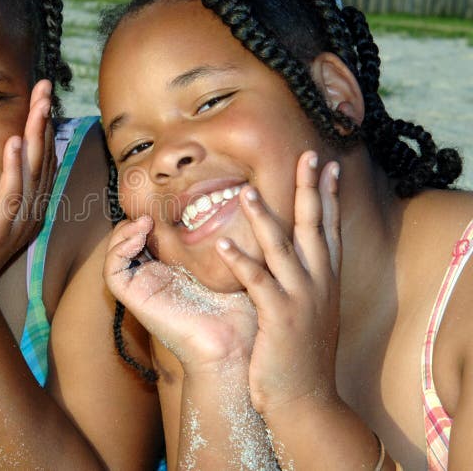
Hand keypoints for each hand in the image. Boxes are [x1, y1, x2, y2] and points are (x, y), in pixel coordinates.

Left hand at [0, 79, 55, 306]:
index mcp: (25, 204)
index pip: (39, 157)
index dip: (42, 124)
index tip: (40, 94)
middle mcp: (29, 211)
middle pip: (43, 158)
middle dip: (44, 120)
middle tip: (46, 86)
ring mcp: (18, 221)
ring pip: (33, 171)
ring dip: (36, 135)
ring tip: (39, 104)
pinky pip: (12, 194)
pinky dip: (14, 167)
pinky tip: (14, 141)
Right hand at [103, 216, 257, 372]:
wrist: (234, 346)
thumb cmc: (242, 310)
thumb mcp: (234, 265)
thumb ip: (226, 240)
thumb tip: (235, 204)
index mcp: (175, 270)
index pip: (152, 236)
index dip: (154, 217)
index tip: (171, 203)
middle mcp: (155, 278)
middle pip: (129, 242)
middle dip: (136, 221)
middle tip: (154, 208)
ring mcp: (143, 289)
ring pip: (115, 254)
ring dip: (124, 232)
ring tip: (145, 221)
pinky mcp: (135, 299)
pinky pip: (113, 272)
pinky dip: (119, 249)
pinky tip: (140, 235)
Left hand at [215, 151, 341, 416]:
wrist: (305, 399)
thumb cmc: (300, 355)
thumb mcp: (310, 311)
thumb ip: (304, 280)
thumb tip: (297, 256)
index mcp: (325, 280)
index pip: (328, 228)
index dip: (327, 195)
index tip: (327, 164)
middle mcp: (319, 283)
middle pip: (315, 227)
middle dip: (310, 189)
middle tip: (308, 154)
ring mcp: (301, 299)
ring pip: (283, 249)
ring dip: (265, 217)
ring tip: (245, 189)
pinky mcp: (280, 318)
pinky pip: (257, 282)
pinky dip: (241, 260)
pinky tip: (224, 242)